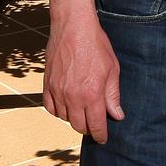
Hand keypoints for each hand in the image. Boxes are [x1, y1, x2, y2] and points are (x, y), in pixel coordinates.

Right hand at [43, 15, 123, 143]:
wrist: (73, 27)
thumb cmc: (96, 45)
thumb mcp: (112, 69)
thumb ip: (113, 95)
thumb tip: (117, 115)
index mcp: (92, 94)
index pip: (96, 124)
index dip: (100, 134)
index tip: (103, 138)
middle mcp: (73, 96)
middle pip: (79, 126)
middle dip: (88, 128)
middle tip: (95, 124)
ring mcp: (58, 91)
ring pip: (64, 118)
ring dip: (74, 119)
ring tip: (83, 112)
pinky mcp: (47, 85)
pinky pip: (51, 108)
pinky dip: (58, 111)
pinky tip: (66, 106)